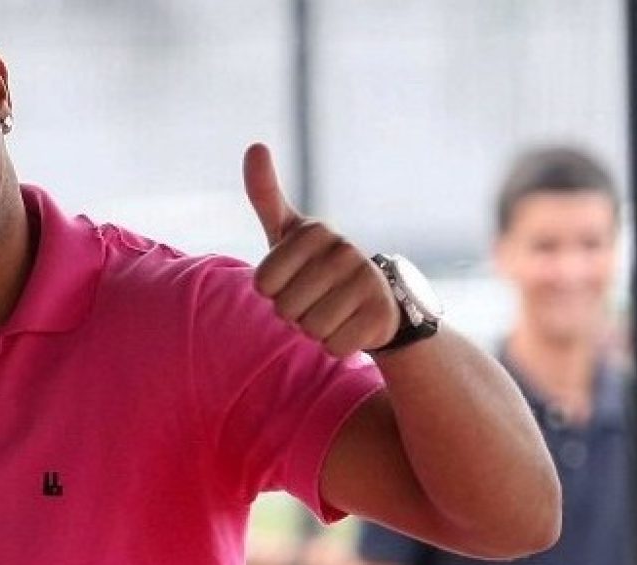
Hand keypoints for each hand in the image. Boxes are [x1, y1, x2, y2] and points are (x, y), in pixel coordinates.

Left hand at [243, 143, 398, 356]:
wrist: (377, 299)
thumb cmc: (317, 266)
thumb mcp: (289, 232)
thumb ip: (266, 194)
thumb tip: (255, 145)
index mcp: (315, 231)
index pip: (263, 283)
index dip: (271, 292)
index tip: (292, 279)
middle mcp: (344, 250)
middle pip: (284, 308)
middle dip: (292, 314)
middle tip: (314, 300)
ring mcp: (367, 280)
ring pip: (309, 329)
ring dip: (313, 330)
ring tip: (332, 312)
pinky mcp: (380, 314)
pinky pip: (333, 346)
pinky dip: (336, 345)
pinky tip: (350, 327)